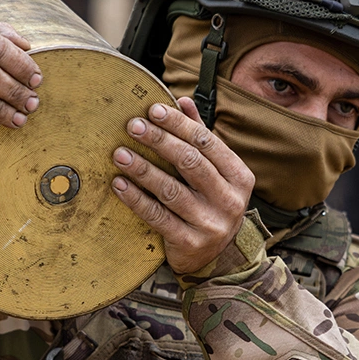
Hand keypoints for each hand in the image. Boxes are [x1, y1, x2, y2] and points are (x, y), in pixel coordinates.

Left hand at [111, 96, 254, 274]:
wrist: (215, 258)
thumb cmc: (211, 204)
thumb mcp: (215, 172)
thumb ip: (200, 137)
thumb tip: (182, 101)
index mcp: (239, 176)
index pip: (206, 142)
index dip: (179, 124)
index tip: (153, 110)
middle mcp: (229, 200)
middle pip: (190, 163)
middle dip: (159, 141)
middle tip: (133, 126)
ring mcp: (211, 223)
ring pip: (172, 190)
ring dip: (143, 169)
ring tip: (120, 154)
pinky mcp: (190, 243)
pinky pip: (158, 216)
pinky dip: (136, 198)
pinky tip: (120, 184)